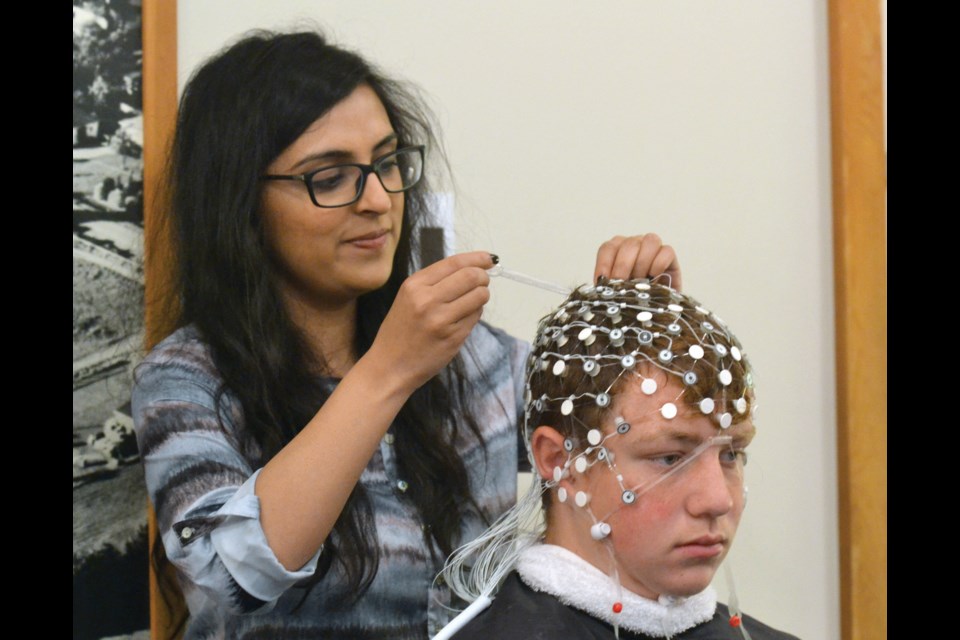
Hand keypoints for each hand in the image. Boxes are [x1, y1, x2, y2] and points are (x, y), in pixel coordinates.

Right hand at [368, 251, 493, 391]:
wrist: (389, 367)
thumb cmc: (399, 331)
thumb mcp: (408, 298)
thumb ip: (435, 282)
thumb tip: (471, 268)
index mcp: (414, 285)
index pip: (454, 263)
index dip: (476, 258)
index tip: (489, 259)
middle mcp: (427, 299)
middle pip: (471, 276)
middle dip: (483, 277)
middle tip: (483, 282)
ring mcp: (441, 320)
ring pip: (479, 296)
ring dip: (482, 296)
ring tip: (471, 301)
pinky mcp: (453, 337)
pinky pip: (475, 317)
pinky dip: (475, 314)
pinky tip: (462, 319)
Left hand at [593, 234, 681, 290]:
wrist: (655, 308)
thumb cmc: (633, 297)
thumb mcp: (617, 292)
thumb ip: (609, 287)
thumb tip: (601, 286)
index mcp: (617, 250)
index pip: (608, 248)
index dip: (604, 263)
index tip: (603, 281)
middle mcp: (635, 244)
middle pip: (629, 244)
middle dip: (623, 266)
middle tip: (622, 285)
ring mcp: (654, 248)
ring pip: (650, 241)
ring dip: (642, 263)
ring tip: (640, 282)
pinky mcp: (670, 256)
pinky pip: (667, 251)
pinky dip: (659, 265)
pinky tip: (653, 279)